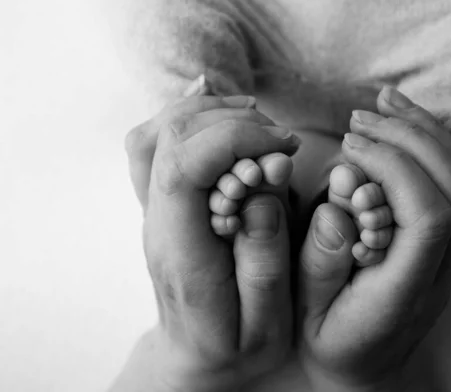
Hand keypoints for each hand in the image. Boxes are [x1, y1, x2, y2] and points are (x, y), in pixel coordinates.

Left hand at [111, 93, 299, 391]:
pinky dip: (188, 116)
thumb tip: (264, 187)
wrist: (198, 356)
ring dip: (211, 113)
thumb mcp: (266, 321)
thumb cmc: (236, 345)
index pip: (184, 167)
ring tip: (260, 125)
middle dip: (233, 123)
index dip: (235, 140)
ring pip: (158, 133)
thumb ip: (265, 257)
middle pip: (171, 139)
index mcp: (183, 253)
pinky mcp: (162, 203)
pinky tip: (216, 106)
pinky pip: (155, 143)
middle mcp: (159, 224)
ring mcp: (154, 210)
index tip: (284, 149)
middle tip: (282, 142)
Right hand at [297, 87, 450, 390]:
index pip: (428, 217)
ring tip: (387, 104)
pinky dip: (449, 146)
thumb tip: (341, 194)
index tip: (350, 148)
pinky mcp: (448, 242)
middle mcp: (440, 270)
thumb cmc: (333, 342)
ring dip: (430, 133)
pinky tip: (427, 121)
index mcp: (406, 291)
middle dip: (411, 139)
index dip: (395, 169)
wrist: (367, 367)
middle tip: (362, 118)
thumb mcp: (308, 312)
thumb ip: (321, 257)